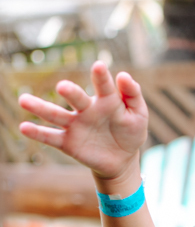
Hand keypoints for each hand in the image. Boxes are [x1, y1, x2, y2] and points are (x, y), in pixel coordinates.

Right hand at [18, 62, 148, 182]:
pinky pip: (51, 137)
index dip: (102, 77)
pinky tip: (24, 127)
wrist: (122, 159)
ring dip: (40, 107)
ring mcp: (75, 125)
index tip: (99, 66)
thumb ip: (133, 95)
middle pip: (76, 98)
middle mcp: (87, 109)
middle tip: (63, 87)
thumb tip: (124, 75)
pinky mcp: (68, 143)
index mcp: (107, 99)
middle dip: (70, 92)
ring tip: (24, 100)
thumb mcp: (139, 115)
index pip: (104, 86)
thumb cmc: (130, 131)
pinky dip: (38, 133)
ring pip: (56, 115)